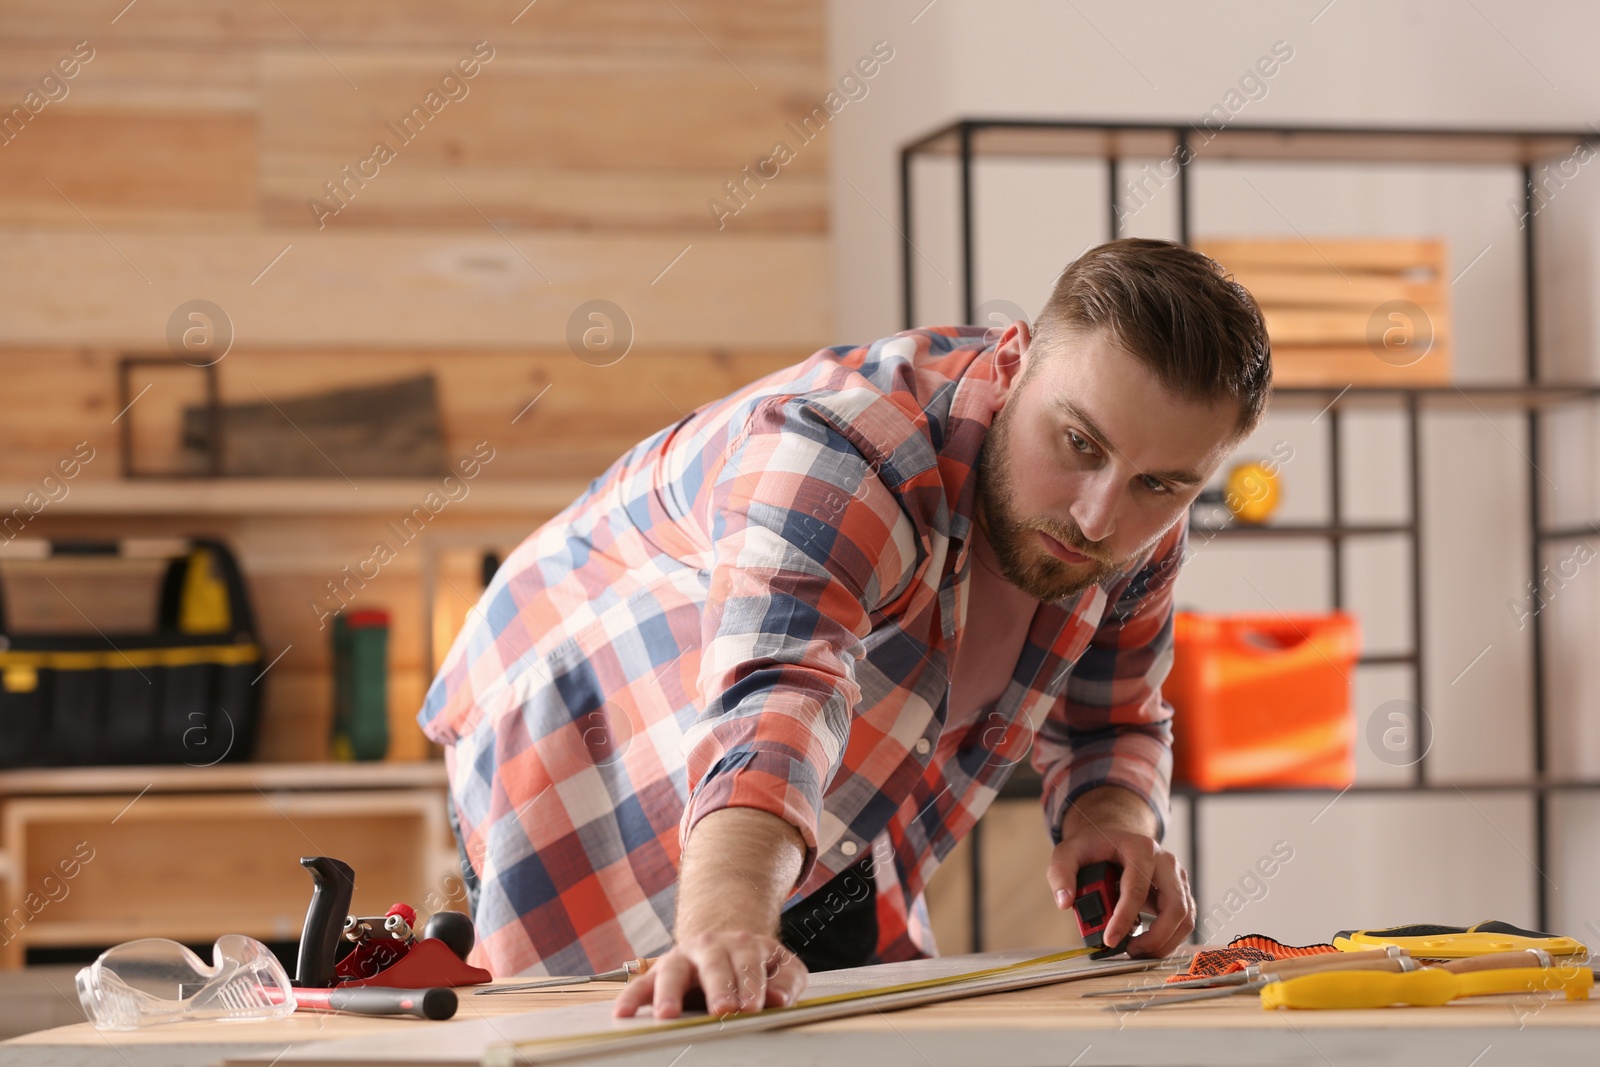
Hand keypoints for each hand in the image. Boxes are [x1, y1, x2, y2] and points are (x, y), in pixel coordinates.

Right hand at [612, 930, 806, 1017]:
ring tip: (668, 1014)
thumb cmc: (755, 963)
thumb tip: (777, 999)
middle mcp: (711, 946)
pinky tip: (624, 1012)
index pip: (749, 964)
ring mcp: (682, 957)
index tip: (754, 1006)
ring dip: (669, 993)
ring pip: (673, 971)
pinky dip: (632, 997)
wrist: (726, 941)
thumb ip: (786, 982)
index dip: (752, 985)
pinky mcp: (659, 971)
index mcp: (744, 944)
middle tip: (723, 1010)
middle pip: (714, 965)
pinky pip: (641, 982)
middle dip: (718, 987)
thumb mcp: (781, 966)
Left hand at [1044, 785, 1194, 957]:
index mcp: (1139, 848)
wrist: (1113, 836)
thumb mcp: (1068, 852)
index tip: (1110, 940)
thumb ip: (1061, 873)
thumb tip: (1065, 902)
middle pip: (1175, 907)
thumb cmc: (1093, 845)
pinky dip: (1168, 939)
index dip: (1124, 918)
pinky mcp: (1179, 892)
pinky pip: (1183, 921)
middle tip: (1130, 951)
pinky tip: (1146, 945)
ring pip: (1185, 918)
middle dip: (1155, 937)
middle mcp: (1165, 862)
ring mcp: (1176, 878)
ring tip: (1135, 951)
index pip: (1136, 889)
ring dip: (1164, 942)